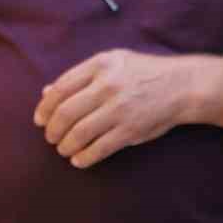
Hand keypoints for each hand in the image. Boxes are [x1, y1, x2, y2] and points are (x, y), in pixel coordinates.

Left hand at [33, 49, 185, 167]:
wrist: (183, 86)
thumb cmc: (144, 73)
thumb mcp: (113, 63)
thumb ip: (80, 76)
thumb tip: (46, 93)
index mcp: (101, 65)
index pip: (60, 88)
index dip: (45, 108)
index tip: (40, 120)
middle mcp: (108, 86)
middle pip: (65, 113)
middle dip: (52, 130)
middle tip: (51, 138)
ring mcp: (120, 109)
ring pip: (79, 133)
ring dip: (65, 146)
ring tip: (64, 149)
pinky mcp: (131, 130)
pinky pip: (99, 148)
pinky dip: (84, 157)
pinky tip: (79, 159)